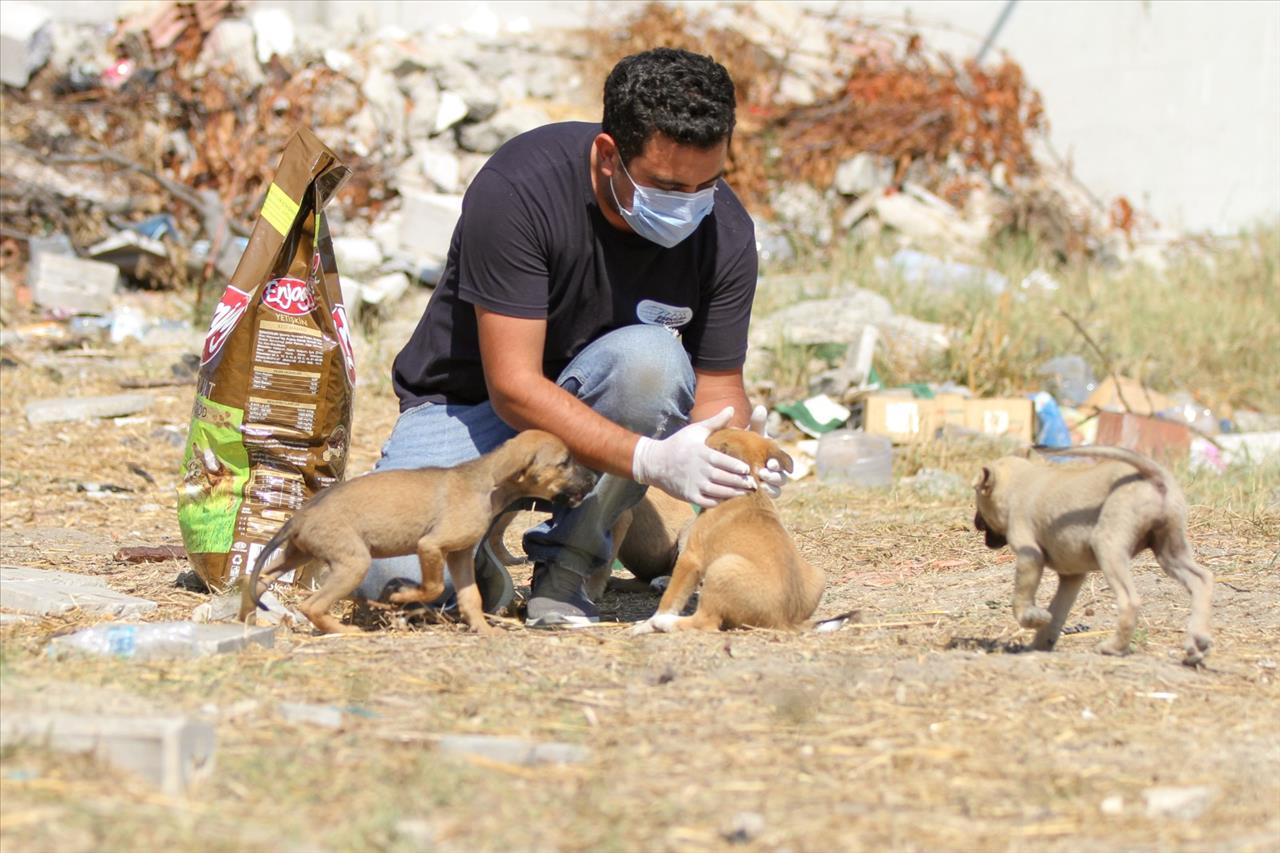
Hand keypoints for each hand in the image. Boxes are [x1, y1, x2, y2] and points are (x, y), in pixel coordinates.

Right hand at [632, 407, 754, 507]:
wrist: (654, 462)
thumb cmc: (678, 444)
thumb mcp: (695, 430)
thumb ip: (715, 421)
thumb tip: (732, 408)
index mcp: (701, 453)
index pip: (722, 461)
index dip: (736, 466)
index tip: (747, 469)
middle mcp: (698, 470)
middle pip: (723, 478)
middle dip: (740, 482)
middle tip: (754, 483)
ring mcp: (693, 484)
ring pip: (718, 492)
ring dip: (733, 494)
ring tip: (747, 493)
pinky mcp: (689, 495)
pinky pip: (707, 502)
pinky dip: (719, 502)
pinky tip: (729, 500)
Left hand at [748, 404, 785, 498]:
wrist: (727, 467)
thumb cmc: (742, 448)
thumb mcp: (749, 436)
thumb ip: (756, 424)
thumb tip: (760, 407)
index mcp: (775, 459)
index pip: (785, 462)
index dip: (781, 464)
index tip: (770, 462)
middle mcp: (775, 474)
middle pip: (781, 478)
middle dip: (774, 476)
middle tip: (764, 472)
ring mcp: (768, 487)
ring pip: (776, 491)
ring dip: (770, 487)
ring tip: (759, 484)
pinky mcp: (759, 497)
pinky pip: (766, 500)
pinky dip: (762, 497)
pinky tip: (752, 494)